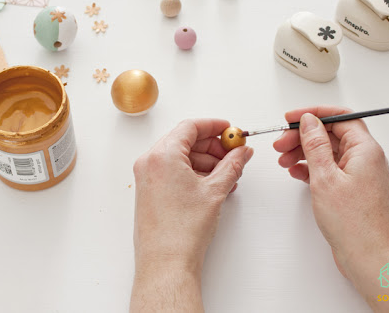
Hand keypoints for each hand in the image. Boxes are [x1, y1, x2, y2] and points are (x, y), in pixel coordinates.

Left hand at [131, 119, 253, 311]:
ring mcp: (147, 177)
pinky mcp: (149, 191)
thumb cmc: (183, 230)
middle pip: (184, 140)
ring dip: (205, 162)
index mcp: (162, 155)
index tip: (230, 130)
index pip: (190, 127)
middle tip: (233, 154)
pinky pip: (172, 171)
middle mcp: (149, 162)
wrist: (166, 262)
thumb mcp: (215, 191)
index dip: (214, 126)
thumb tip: (242, 152)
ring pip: (179, 157)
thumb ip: (232, 165)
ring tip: (228, 175)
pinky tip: (213, 185)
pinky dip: (193, 173)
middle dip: (212, 146)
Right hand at [273, 106, 388, 283]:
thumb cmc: (354, 223)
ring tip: (284, 161)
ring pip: (328, 151)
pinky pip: (329, 168)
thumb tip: (308, 121)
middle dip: (303, 136)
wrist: (369, 257)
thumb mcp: (325, 177)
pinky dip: (311, 168)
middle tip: (281, 143)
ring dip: (304, 152)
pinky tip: (296, 173)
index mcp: (365, 149)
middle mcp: (365, 158)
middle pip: (331, 134)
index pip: (339, 117)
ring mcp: (359, 174)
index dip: (313, 114)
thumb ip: (315, 145)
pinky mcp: (352, 189)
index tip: (290, 118)